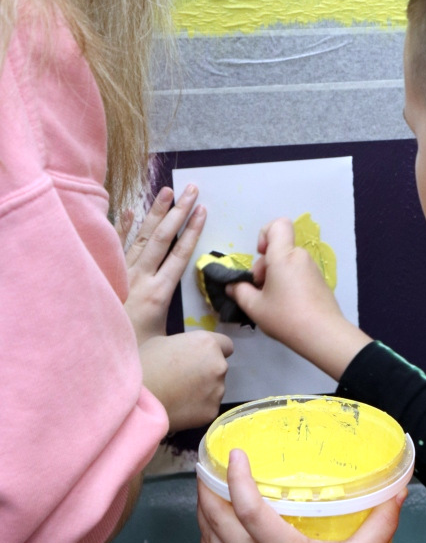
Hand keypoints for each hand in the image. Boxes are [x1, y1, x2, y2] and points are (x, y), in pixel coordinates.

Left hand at [119, 185, 205, 344]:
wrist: (90, 351)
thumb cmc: (132, 353)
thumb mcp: (165, 348)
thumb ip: (190, 342)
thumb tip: (219, 347)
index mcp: (158, 294)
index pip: (180, 255)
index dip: (192, 231)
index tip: (202, 210)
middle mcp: (140, 278)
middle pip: (162, 238)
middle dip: (178, 212)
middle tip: (190, 189)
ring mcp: (121, 273)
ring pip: (140, 237)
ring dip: (155, 212)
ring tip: (166, 190)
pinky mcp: (106, 274)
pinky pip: (114, 246)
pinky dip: (120, 227)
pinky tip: (127, 209)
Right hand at [140, 332, 232, 432]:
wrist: (136, 399)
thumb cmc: (144, 365)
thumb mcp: (163, 342)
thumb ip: (186, 345)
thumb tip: (190, 352)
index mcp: (207, 344)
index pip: (226, 345)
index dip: (213, 351)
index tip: (200, 357)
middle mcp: (219, 365)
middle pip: (219, 367)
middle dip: (205, 371)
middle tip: (182, 378)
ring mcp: (218, 390)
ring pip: (215, 388)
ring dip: (203, 390)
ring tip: (177, 395)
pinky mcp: (212, 411)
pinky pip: (208, 406)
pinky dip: (197, 407)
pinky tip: (178, 407)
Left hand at [197, 449, 405, 542]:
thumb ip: (380, 523)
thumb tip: (398, 493)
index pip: (247, 505)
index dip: (236, 477)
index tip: (233, 453)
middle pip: (217, 519)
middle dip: (207, 489)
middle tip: (206, 467)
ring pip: (209, 540)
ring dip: (203, 513)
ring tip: (206, 493)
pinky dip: (206, 542)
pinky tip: (210, 535)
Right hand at [226, 217, 371, 379]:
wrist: (323, 334)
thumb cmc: (286, 317)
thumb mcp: (255, 307)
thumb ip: (239, 291)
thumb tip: (232, 285)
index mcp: (284, 256)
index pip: (278, 225)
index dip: (265, 234)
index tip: (260, 255)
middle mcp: (300, 256)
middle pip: (279, 249)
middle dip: (266, 266)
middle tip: (261, 290)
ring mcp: (313, 269)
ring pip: (288, 263)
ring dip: (277, 276)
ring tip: (272, 301)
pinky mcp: (320, 281)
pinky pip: (299, 273)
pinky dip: (289, 283)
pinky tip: (287, 306)